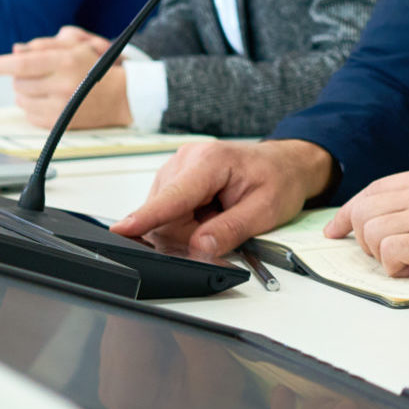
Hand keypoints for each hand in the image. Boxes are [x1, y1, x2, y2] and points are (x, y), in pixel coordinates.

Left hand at [0, 27, 125, 127]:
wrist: (121, 96)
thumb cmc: (95, 66)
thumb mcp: (74, 46)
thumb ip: (43, 46)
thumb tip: (14, 52)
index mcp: (67, 61)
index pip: (23, 63)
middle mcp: (63, 85)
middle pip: (18, 81)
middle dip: (21, 75)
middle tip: (40, 72)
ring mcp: (61, 107)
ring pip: (21, 98)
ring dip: (26, 90)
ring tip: (46, 85)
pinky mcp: (59, 123)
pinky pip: (28, 113)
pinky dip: (32, 105)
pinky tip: (49, 99)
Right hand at [110, 138, 334, 259]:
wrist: (286, 164)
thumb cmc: (279, 179)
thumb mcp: (265, 210)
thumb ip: (230, 230)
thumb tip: (201, 248)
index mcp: (210, 161)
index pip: (173, 196)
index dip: (147, 216)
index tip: (122, 230)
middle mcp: (187, 159)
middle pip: (167, 215)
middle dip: (190, 233)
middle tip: (224, 225)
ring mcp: (177, 168)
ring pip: (166, 217)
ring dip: (190, 227)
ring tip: (220, 213)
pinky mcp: (175, 178)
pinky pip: (170, 212)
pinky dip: (188, 220)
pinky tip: (209, 212)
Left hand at [322, 162, 408, 281]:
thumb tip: (407, 226)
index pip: (376, 189)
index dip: (350, 212)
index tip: (337, 228)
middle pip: (365, 209)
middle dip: (363, 238)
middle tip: (385, 256)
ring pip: (371, 231)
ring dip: (383, 254)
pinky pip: (390, 253)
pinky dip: (398, 267)